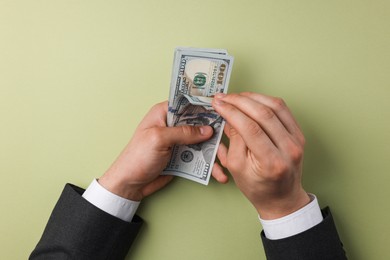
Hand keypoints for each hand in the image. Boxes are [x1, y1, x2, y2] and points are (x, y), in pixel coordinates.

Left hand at [99, 101, 213, 200]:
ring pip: (202, 142)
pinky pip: (199, 157)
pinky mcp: (181, 156)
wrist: (130, 184)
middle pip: (200, 123)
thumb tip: (207, 130)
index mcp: (164, 113)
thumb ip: (183, 132)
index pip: (188, 103)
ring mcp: (178, 141)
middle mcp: (173, 124)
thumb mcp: (159, 139)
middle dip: (215, 133)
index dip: (205, 105)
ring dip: (214, 152)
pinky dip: (209, 165)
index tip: (223, 109)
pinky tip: (217, 173)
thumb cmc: (137, 157)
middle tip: (228, 141)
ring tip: (224, 163)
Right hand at [212, 92, 309, 219]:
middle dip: (240, 101)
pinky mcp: (298, 134)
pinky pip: (283, 109)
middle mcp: (289, 149)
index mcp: (272, 162)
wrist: (281, 198)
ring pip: (276, 106)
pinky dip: (266, 100)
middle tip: (223, 97)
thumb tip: (229, 114)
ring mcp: (297, 140)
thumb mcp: (236, 167)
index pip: (250, 128)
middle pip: (264, 114)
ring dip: (253, 97)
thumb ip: (233, 140)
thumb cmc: (257, 187)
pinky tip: (252, 100)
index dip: (232, 112)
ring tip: (235, 97)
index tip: (218, 103)